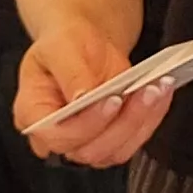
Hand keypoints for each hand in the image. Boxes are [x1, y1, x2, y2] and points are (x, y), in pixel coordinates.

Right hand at [16, 22, 167, 166]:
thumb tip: (81, 98)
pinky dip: (150, 119)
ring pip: (115, 150)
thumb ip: (70, 72)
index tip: (111, 100)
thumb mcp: (61, 45)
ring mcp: (84, 141)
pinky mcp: (109, 139)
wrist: (84, 43)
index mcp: (32, 112)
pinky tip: (160, 93)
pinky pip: (133, 141)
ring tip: (158, 88)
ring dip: (141, 121)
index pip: (54, 135)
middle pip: (88, 149)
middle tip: (145, 91)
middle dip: (122, 122)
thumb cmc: (65, 42)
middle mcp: (55, 134)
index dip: (85, 125)